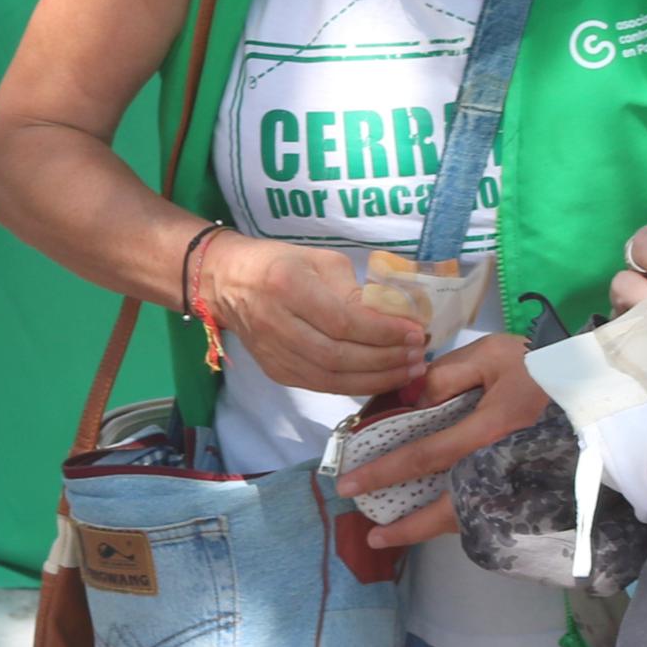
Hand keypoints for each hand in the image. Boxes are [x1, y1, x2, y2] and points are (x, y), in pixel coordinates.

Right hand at [195, 232, 430, 399]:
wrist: (226, 283)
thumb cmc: (280, 263)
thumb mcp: (320, 261)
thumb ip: (355, 290)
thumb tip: (396, 318)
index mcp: (287, 285)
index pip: (343, 321)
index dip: (383, 332)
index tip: (415, 332)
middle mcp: (277, 324)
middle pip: (339, 355)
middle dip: (387, 360)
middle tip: (419, 356)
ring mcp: (273, 353)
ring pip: (332, 378)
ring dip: (377, 378)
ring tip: (409, 371)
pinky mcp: (276, 372)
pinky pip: (321, 386)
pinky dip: (355, 386)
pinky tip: (381, 379)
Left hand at [350, 332, 556, 539]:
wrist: (597, 387)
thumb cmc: (541, 366)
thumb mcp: (491, 355)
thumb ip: (445, 376)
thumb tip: (409, 403)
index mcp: (490, 430)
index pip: (425, 456)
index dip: (384, 472)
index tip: (349, 483)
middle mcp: (502, 467)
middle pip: (447, 510)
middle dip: (405, 528)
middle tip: (371, 537)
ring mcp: (519, 485)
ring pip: (468, 519)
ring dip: (429, 530)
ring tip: (395, 534)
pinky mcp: (530, 494)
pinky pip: (487, 513)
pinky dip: (457, 519)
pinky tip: (436, 516)